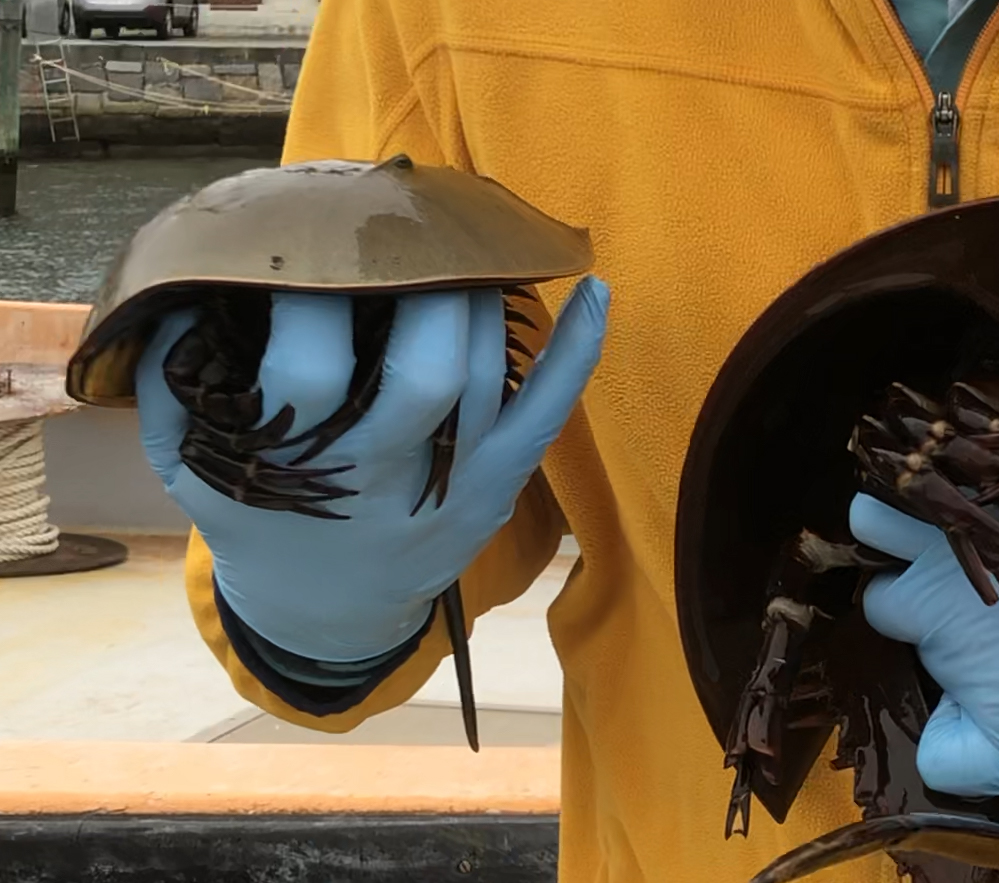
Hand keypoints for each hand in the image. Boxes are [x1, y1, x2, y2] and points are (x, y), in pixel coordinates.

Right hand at [136, 277, 609, 661]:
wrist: (324, 610)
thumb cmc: (257, 512)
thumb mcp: (191, 462)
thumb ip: (168, 383)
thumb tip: (172, 289)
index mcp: (299, 461)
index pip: (312, 362)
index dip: (316, 289)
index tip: (316, 236)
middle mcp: (381, 473)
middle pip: (427, 370)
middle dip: (427, 287)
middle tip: (412, 229)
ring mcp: (448, 483)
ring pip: (488, 379)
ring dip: (486, 300)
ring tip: (469, 243)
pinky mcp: (495, 487)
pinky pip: (548, 416)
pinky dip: (578, 354)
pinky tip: (596, 291)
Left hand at [849, 401, 998, 797]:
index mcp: (987, 524)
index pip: (888, 511)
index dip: (913, 521)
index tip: (958, 529)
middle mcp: (960, 600)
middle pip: (882, 589)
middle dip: (915, 586)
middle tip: (978, 592)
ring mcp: (979, 679)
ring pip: (916, 663)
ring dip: (950, 656)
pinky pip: (944, 758)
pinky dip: (965, 746)